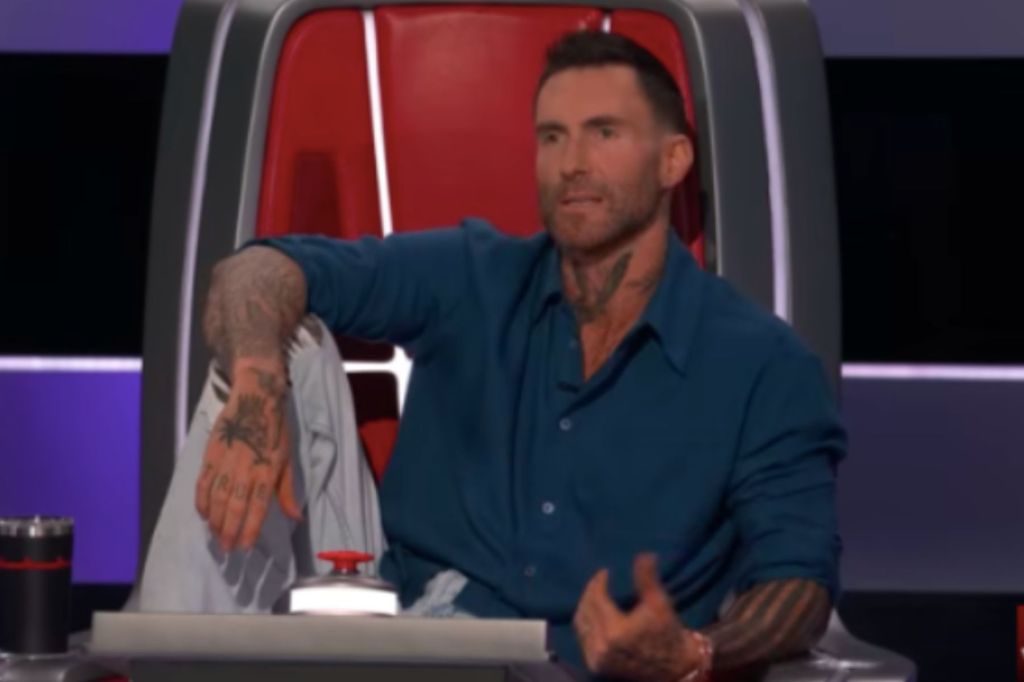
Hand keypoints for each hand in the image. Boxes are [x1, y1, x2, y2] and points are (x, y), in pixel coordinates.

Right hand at [194, 359, 301, 550]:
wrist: (255, 399)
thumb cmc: (275, 431)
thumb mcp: (287, 460)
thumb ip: (287, 491)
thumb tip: (297, 517)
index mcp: (267, 472)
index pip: (257, 508)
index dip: (250, 530)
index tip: (244, 547)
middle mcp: (245, 471)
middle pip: (234, 508)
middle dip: (229, 531)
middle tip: (226, 549)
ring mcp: (225, 463)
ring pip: (216, 498)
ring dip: (214, 520)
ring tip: (215, 535)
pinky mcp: (211, 455)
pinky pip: (203, 483)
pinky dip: (201, 500)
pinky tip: (203, 514)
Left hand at [573, 553, 699, 680]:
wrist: (674, 668)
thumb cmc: (667, 633)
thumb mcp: (660, 603)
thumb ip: (647, 578)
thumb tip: (644, 554)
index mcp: (615, 631)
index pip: (596, 599)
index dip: (598, 582)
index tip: (605, 571)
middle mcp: (600, 646)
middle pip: (585, 610)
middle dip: (590, 592)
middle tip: (599, 580)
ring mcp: (596, 658)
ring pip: (580, 624)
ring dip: (585, 606)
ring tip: (596, 593)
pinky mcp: (596, 665)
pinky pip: (583, 638)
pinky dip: (586, 623)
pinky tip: (594, 614)